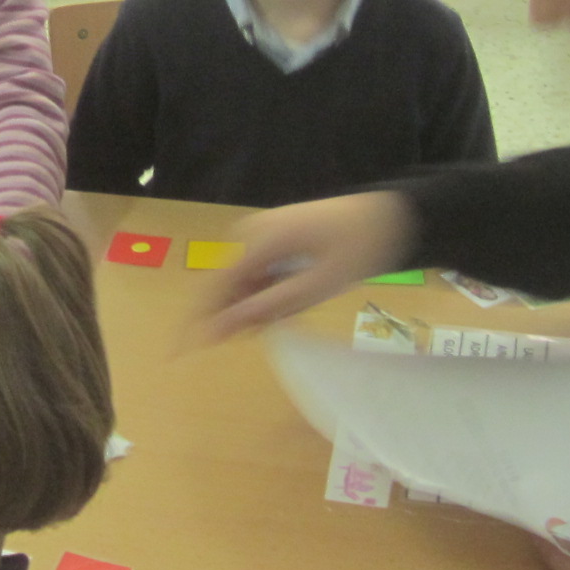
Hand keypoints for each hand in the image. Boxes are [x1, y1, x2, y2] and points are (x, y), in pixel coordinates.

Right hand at [207, 191, 414, 336]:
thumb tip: (219, 328)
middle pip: (229, 287)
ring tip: (303, 302)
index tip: (178, 353)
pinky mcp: (273, 234)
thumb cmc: (357, 251)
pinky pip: (259, 271)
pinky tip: (300, 290)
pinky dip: (273, 290)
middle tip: (286, 319)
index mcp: (258, 241)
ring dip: (263, 303)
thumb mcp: (314, 288)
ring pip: (245, 282)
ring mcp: (260, 230)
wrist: (391, 216)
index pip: (214, 289)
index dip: (198, 322)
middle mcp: (250, 232)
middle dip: (245, 313)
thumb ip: (264, 309)